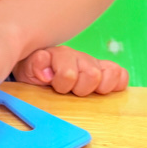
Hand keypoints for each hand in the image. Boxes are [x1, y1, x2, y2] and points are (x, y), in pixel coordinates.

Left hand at [13, 46, 128, 95]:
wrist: (34, 69)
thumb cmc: (32, 73)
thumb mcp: (26, 71)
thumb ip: (34, 66)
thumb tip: (48, 72)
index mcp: (56, 55)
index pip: (68, 70)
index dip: (62, 81)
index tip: (49, 83)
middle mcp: (75, 56)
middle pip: (92, 75)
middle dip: (80, 89)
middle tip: (69, 92)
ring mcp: (90, 62)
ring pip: (108, 74)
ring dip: (98, 86)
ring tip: (85, 92)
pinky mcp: (103, 71)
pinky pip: (120, 74)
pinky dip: (116, 82)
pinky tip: (104, 89)